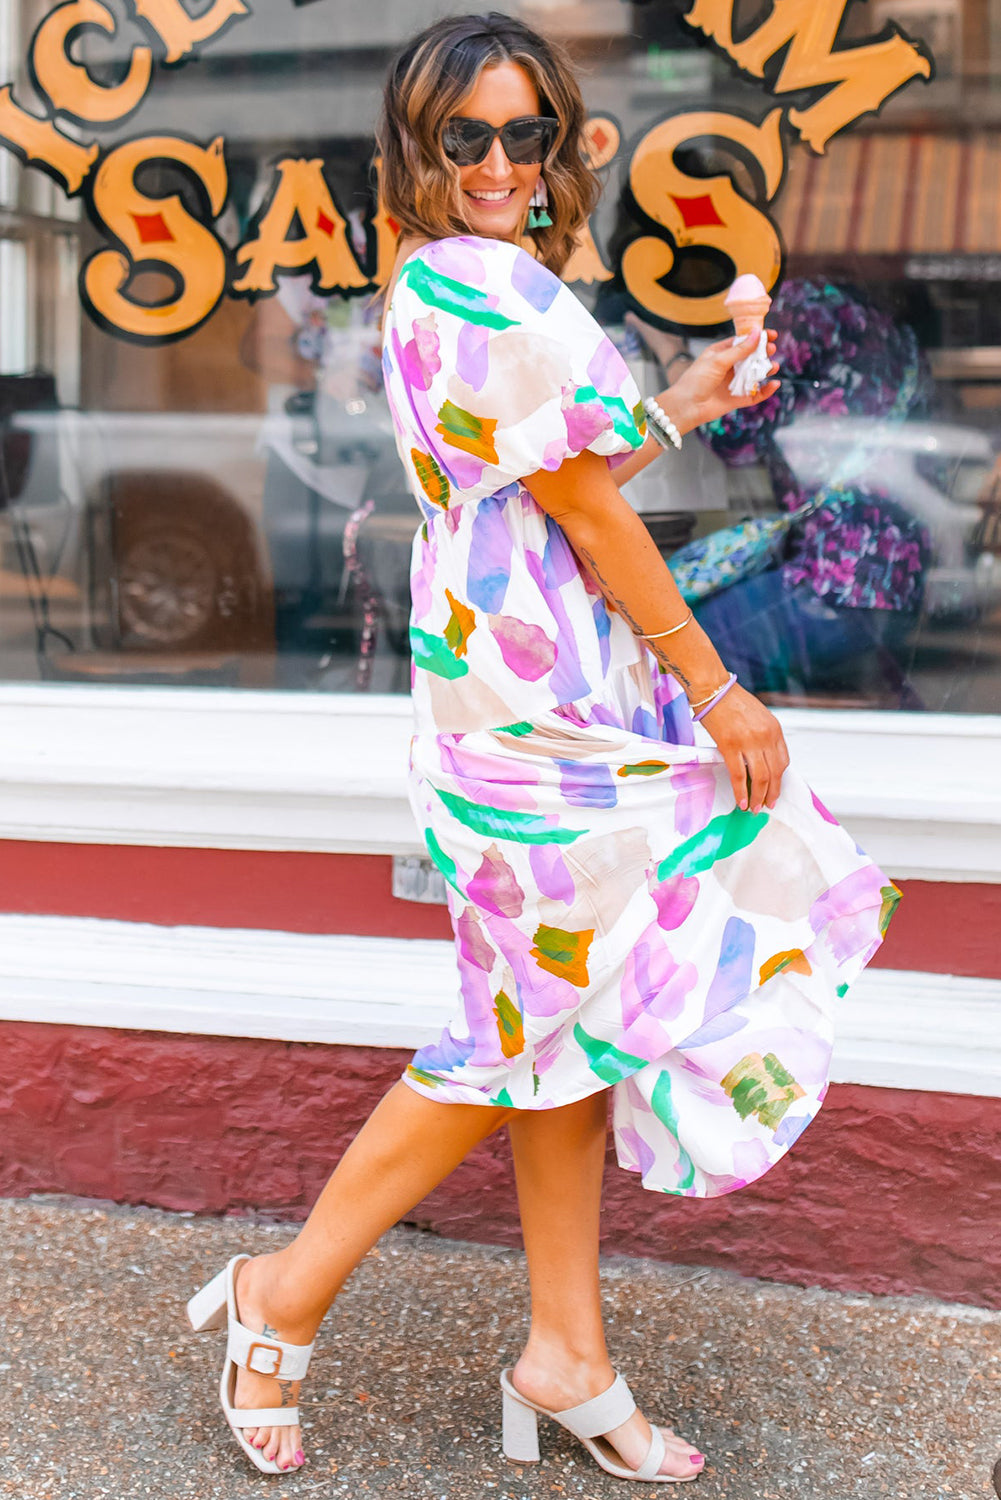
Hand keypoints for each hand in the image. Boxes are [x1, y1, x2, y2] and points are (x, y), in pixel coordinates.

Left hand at [666, 329, 779, 433]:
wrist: (686, 407)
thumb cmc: (696, 380)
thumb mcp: (718, 361)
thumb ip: (739, 349)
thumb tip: (757, 333)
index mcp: (722, 353)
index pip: (743, 342)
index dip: (757, 338)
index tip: (772, 335)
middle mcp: (729, 367)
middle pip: (751, 358)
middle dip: (763, 353)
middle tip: (771, 349)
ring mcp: (734, 383)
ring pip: (755, 375)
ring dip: (766, 370)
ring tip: (773, 366)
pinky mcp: (737, 399)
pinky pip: (756, 394)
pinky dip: (766, 390)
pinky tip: (774, 384)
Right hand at [698, 681, 788, 812]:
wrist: (713, 690)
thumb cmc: (732, 700)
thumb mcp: (759, 716)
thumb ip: (764, 736)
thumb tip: (762, 759)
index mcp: (774, 729)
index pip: (783, 761)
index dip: (780, 780)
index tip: (775, 790)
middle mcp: (765, 737)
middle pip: (775, 773)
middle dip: (772, 793)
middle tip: (767, 805)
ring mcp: (749, 742)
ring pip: (760, 778)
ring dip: (758, 797)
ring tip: (753, 808)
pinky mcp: (730, 747)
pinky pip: (739, 775)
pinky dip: (741, 791)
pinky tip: (740, 801)